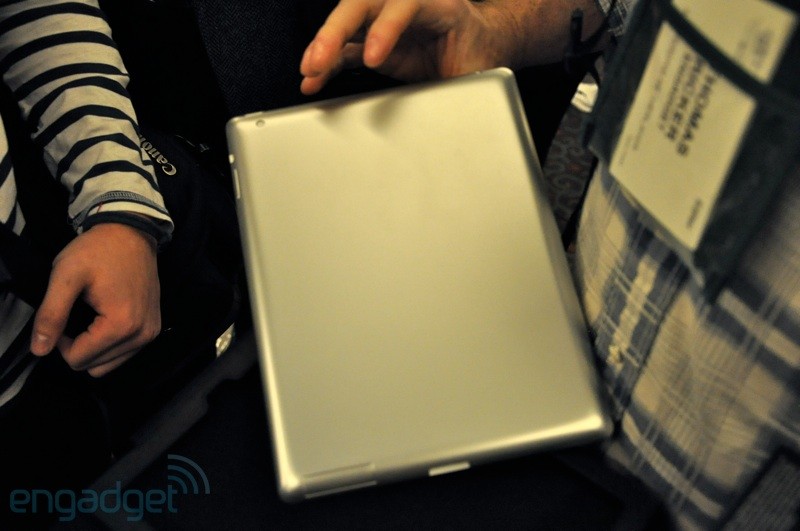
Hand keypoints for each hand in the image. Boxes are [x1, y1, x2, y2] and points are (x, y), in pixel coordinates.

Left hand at [30, 223, 160, 376]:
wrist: (132, 233)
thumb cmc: (98, 250)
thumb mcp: (66, 276)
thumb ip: (51, 314)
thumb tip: (39, 350)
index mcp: (121, 325)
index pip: (78, 360)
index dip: (61, 341)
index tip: (63, 313)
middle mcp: (142, 335)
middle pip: (94, 366)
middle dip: (78, 347)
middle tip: (75, 314)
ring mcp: (151, 333)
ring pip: (109, 365)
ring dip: (93, 348)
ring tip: (90, 318)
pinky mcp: (154, 328)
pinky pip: (125, 353)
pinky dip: (109, 344)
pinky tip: (105, 320)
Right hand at [300, 0, 518, 94]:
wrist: (478, 45)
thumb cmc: (479, 50)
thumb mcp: (479, 66)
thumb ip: (465, 80)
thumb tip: (453, 108)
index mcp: (438, 3)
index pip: (404, 5)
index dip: (385, 29)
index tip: (374, 58)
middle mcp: (404, 5)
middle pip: (363, 5)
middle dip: (337, 30)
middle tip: (321, 58)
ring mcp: (384, 22)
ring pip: (347, 24)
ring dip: (324, 46)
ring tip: (309, 70)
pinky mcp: (372, 42)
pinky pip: (345, 50)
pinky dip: (328, 65)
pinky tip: (313, 79)